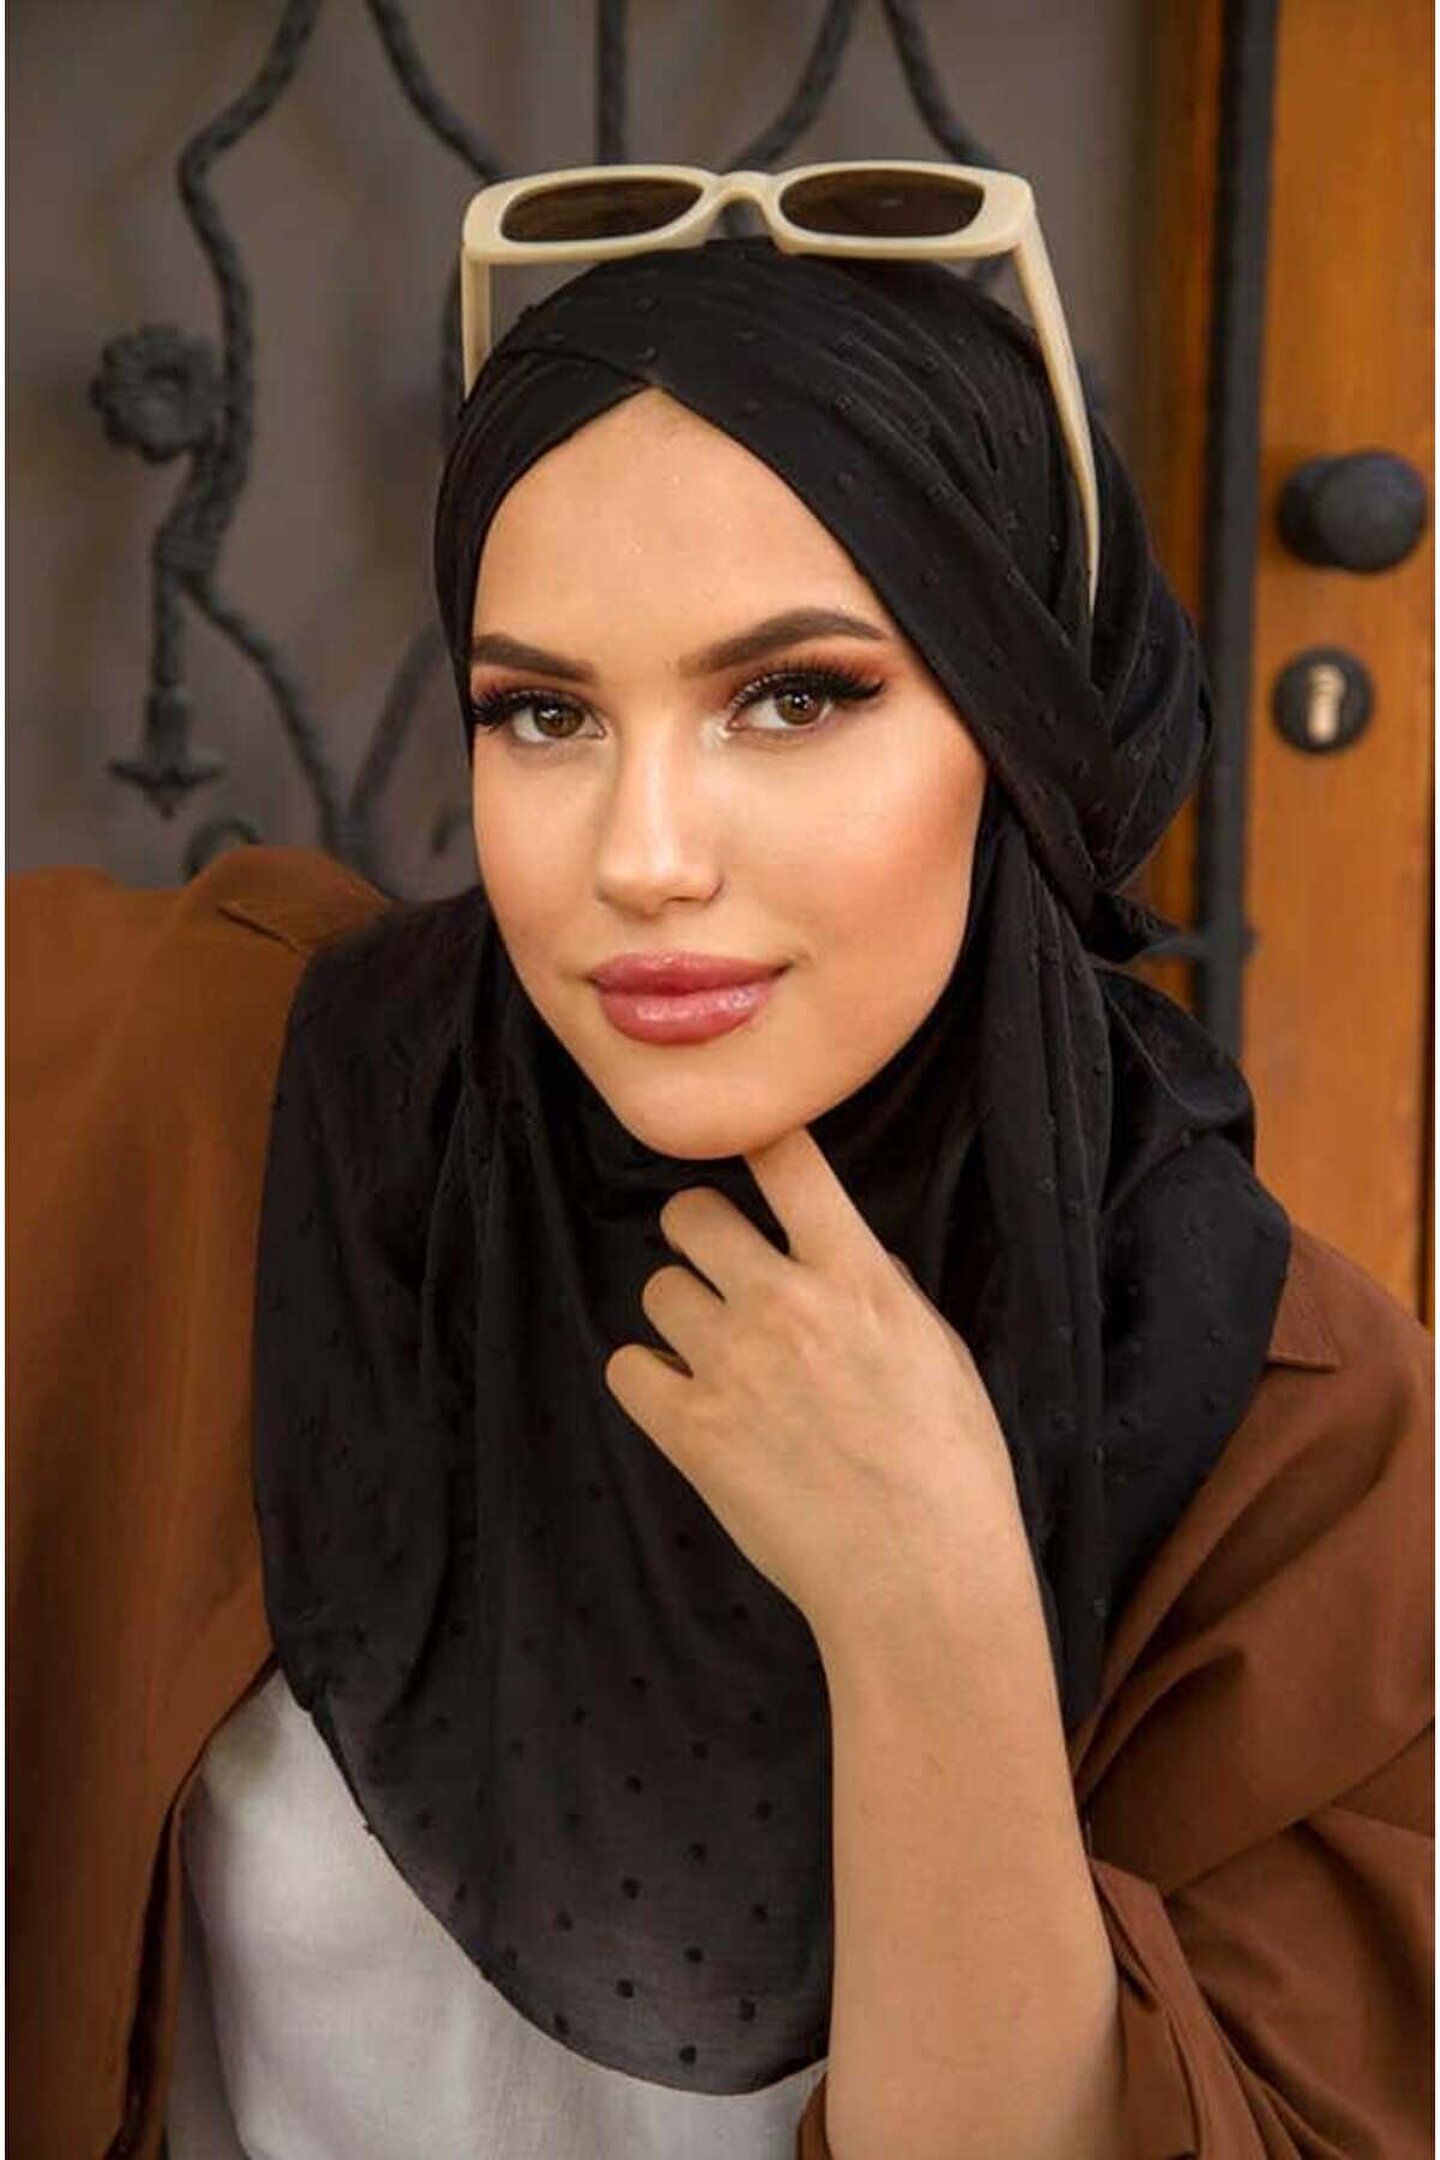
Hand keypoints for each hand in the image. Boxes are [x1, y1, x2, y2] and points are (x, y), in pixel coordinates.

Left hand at [603, 1126, 1020, 1649]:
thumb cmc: (952, 1469)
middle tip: (720, 1269)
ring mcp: (729, 1365)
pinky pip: (627, 1367)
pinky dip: (648, 1379)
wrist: (919, 1577)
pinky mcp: (689, 1430)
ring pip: (657, 1288)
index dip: (757, 1141)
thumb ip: (880, 1291)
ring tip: (714, 1353)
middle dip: (700, 1233)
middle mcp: (783, 1304)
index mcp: (856, 1276)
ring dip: (680, 1312)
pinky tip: (683, 1400)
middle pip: (692, 1214)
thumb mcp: (938, 1353)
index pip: (786, 1159)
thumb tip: (842, 1256)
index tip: (750, 1150)